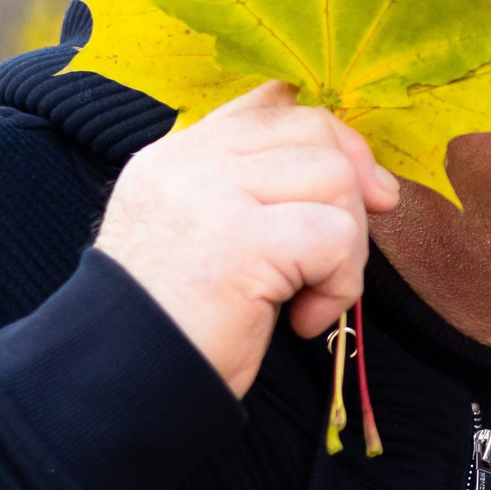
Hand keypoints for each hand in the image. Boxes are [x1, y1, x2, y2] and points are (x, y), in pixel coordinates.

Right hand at [94, 83, 401, 395]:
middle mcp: (188, 163)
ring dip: (346, 249)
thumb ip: (259, 192)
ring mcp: (211, 194)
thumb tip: (370, 178)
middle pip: (312, 131)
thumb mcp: (209, 239)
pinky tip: (304, 320)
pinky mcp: (241, 239)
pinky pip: (334, 236)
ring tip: (310, 297)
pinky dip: (339, 284)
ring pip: (334, 180)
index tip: (356, 194)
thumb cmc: (179, 325)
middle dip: (351, 194)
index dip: (330, 141)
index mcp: (176, 156)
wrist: (120, 385)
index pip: (272, 104)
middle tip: (336, 258)